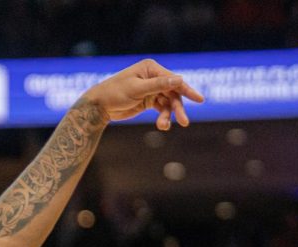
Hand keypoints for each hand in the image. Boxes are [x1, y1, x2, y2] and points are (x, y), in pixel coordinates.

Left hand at [81, 58, 203, 129]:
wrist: (98, 106)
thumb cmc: (114, 93)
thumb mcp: (136, 89)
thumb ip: (158, 85)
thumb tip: (180, 80)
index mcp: (151, 68)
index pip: (173, 79)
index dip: (186, 90)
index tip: (199, 99)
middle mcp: (153, 77)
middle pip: (172, 92)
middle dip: (177, 107)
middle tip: (184, 122)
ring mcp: (151, 89)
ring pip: (167, 102)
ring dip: (168, 115)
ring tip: (164, 126)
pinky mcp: (148, 100)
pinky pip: (161, 108)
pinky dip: (163, 117)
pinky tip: (162, 125)